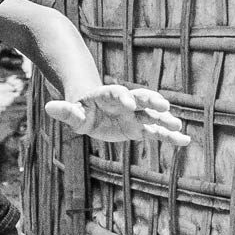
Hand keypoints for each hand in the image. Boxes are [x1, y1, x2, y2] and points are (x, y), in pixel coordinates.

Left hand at [44, 84, 188, 149]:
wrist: (94, 111)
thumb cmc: (81, 110)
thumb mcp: (72, 113)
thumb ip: (64, 111)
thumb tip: (49, 107)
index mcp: (108, 95)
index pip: (116, 92)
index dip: (121, 96)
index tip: (127, 102)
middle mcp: (126, 102)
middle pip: (140, 97)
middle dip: (150, 99)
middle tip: (162, 104)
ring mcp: (136, 113)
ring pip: (152, 114)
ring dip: (164, 119)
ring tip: (178, 126)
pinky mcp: (140, 127)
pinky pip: (157, 131)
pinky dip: (170, 136)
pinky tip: (185, 141)